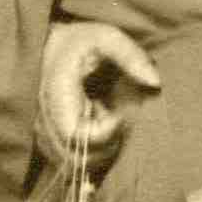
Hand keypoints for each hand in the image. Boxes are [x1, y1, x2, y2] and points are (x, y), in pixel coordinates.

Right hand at [35, 19, 162, 168]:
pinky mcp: (53, 139)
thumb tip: (155, 81)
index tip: (124, 112)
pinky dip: (95, 151)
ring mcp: (47, 133)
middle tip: (123, 117)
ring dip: (103, 150)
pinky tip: (105, 126)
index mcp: (56, 96)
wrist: (51, 44)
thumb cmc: (79, 40)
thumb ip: (130, 56)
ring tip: (114, 119)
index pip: (77, 136)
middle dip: (108, 145)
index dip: (107, 132)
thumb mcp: (106, 37)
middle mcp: (46, 121)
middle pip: (78, 159)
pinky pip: (75, 160)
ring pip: (77, 165)